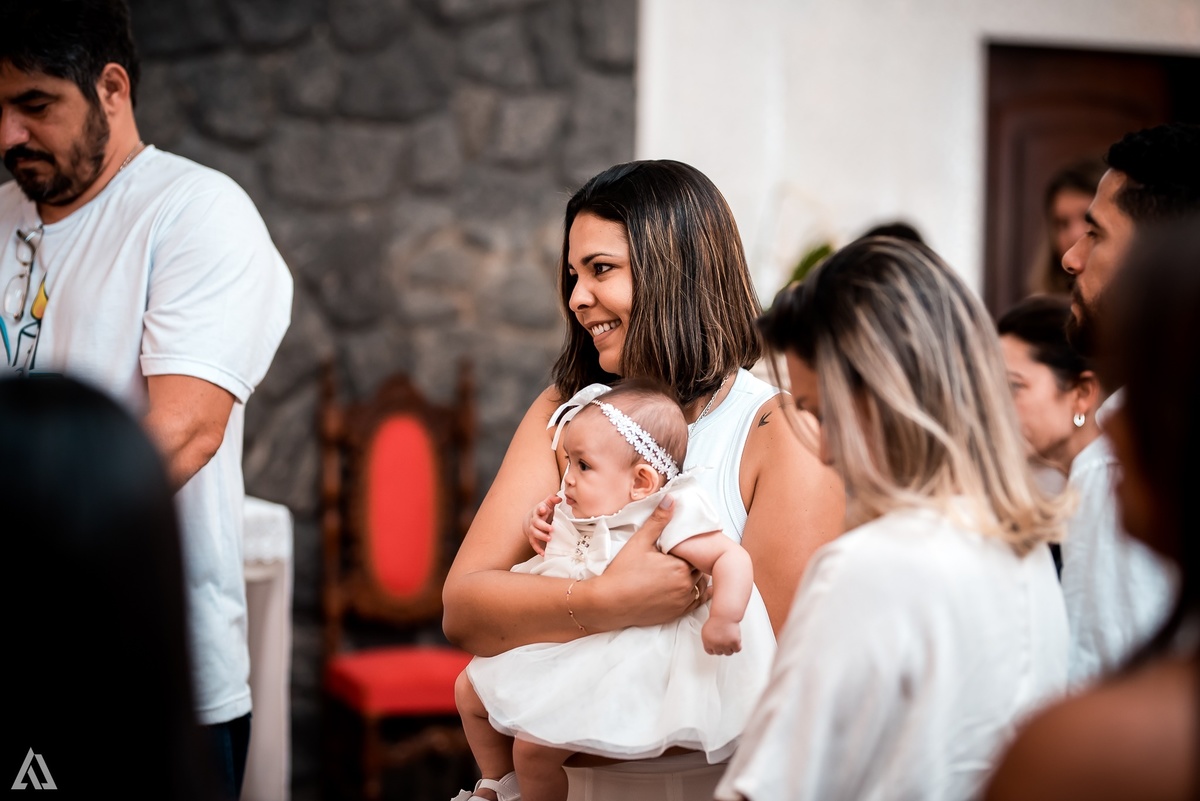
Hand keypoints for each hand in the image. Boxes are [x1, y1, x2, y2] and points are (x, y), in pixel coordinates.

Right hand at [523, 493, 559, 555]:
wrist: (531, 519)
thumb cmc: (543, 511)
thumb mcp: (547, 503)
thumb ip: (553, 499)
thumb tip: (559, 498)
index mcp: (538, 511)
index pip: (538, 509)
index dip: (541, 509)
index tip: (544, 509)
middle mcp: (534, 520)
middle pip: (536, 522)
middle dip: (543, 526)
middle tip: (551, 529)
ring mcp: (532, 529)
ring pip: (534, 533)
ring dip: (541, 536)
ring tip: (549, 539)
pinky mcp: (532, 537)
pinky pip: (533, 543)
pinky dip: (538, 549)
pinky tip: (543, 553)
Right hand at [593, 495, 707, 628]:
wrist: (609, 603)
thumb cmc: (622, 572)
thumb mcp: (639, 542)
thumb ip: (658, 520)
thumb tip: (671, 499)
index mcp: (680, 566)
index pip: (697, 552)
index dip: (691, 548)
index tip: (683, 544)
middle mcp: (685, 585)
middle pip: (700, 568)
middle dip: (694, 561)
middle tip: (684, 555)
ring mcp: (682, 602)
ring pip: (700, 585)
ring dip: (695, 577)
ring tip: (684, 569)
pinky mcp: (676, 614)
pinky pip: (696, 602)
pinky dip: (695, 593)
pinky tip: (687, 586)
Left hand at [701, 616, 742, 655]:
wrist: (725, 615)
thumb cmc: (716, 620)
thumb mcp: (706, 630)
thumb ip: (708, 640)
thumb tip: (711, 646)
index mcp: (707, 642)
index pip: (710, 652)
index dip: (714, 649)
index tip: (717, 646)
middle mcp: (716, 645)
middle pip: (720, 653)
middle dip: (722, 647)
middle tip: (724, 641)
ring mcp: (725, 645)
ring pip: (729, 653)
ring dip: (730, 648)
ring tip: (730, 640)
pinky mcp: (734, 643)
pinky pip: (737, 650)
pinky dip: (737, 646)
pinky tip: (736, 641)